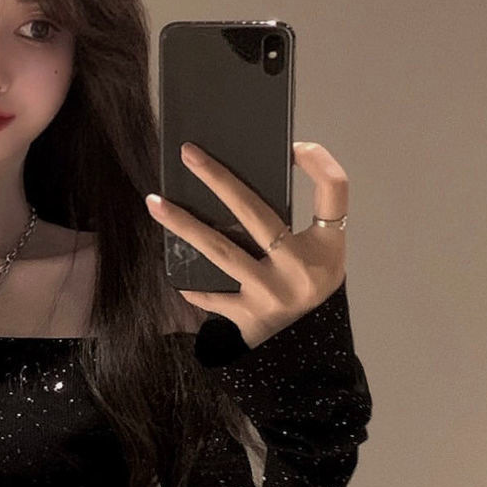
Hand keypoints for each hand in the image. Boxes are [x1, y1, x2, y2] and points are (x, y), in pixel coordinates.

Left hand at [147, 140, 347, 348]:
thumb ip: (318, 201)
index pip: (331, 190)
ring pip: (220, 252)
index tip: (291, 145)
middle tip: (188, 154)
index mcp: (323, 245)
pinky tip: (174, 271)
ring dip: (185, 227)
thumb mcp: (328, 243)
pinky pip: (212, 297)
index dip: (317, 162)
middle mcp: (295, 270)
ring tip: (156, 204)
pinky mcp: (247, 316)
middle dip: (219, 180)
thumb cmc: (314, 278)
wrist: (310, 341)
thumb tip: (288, 154)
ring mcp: (268, 295)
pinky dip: (194, 285)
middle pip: (255, 215)